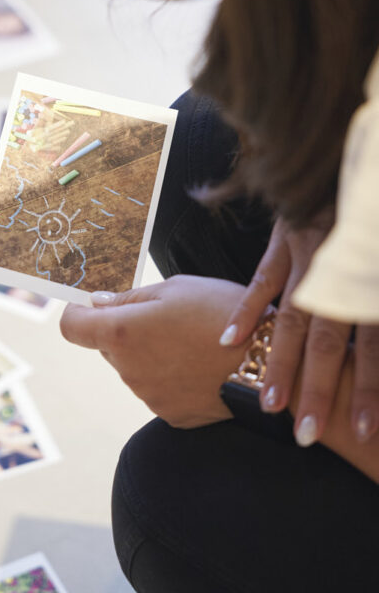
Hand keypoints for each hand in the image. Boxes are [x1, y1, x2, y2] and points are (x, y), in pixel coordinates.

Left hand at [60, 275, 248, 427]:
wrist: (271, 366)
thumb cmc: (223, 315)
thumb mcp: (177, 289)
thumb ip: (130, 298)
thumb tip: (96, 303)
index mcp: (121, 334)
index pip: (72, 327)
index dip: (77, 312)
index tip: (91, 303)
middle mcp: (127, 370)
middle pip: (108, 346)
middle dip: (126, 330)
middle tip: (168, 316)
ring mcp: (148, 397)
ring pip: (136, 367)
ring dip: (152, 352)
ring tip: (193, 339)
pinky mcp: (170, 415)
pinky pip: (159, 388)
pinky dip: (172, 375)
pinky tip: (201, 364)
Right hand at [220, 215, 378, 445]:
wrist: (357, 157)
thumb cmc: (372, 214)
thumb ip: (377, 300)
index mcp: (370, 277)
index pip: (373, 345)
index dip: (369, 389)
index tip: (364, 430)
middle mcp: (340, 269)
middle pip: (329, 338)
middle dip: (318, 389)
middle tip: (307, 434)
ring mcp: (310, 252)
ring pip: (292, 315)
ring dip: (279, 362)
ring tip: (267, 404)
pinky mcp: (284, 235)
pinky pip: (263, 277)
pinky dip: (246, 309)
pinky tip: (229, 340)